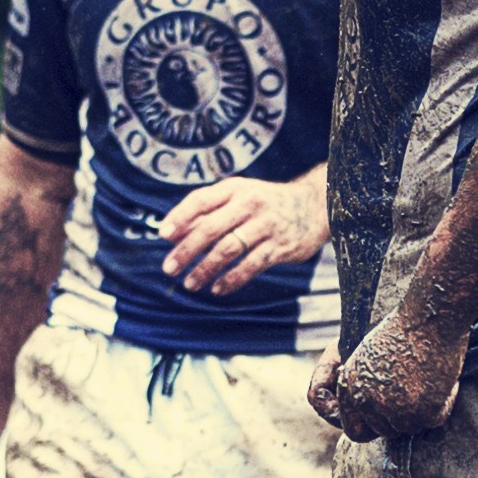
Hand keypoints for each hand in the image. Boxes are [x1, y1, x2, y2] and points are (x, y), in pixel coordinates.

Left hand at [160, 167, 326, 297]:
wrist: (314, 206)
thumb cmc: (265, 202)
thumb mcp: (240, 195)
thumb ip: (209, 211)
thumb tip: (173, 234)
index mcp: (235, 188)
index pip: (200, 200)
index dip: (180, 217)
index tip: (163, 235)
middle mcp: (250, 203)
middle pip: (210, 228)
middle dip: (187, 250)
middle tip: (169, 268)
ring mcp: (266, 225)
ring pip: (228, 249)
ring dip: (205, 269)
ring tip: (190, 283)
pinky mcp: (280, 246)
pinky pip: (251, 266)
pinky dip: (232, 279)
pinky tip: (217, 288)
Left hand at [313, 310, 461, 442]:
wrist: (430, 317)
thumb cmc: (403, 328)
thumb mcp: (368, 354)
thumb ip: (363, 386)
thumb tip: (369, 411)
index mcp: (351, 387)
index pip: (355, 428)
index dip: (372, 423)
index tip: (387, 414)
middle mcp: (368, 401)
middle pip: (383, 430)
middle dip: (397, 417)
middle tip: (414, 392)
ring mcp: (395, 410)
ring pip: (409, 427)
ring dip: (421, 411)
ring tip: (427, 381)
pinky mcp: (423, 412)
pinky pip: (435, 420)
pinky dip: (442, 403)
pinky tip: (442, 380)